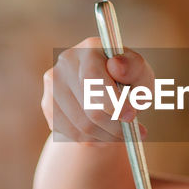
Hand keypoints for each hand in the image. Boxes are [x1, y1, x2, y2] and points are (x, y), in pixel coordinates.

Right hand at [40, 37, 155, 141]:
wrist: (105, 91)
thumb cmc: (127, 80)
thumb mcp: (140, 73)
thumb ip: (135, 69)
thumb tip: (116, 66)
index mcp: (90, 48)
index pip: (93, 78)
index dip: (114, 101)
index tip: (131, 116)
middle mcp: (66, 63)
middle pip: (89, 107)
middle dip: (115, 125)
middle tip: (133, 132)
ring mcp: (53, 85)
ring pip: (81, 126)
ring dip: (107, 136)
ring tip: (122, 134)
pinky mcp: (48, 105)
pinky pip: (71, 134)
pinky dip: (93, 140)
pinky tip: (106, 134)